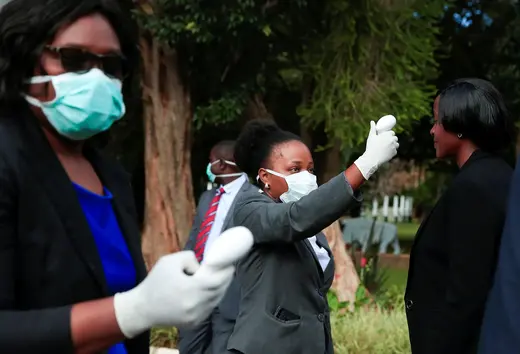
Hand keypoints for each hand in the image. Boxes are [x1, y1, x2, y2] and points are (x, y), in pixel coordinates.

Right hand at [113, 251, 234, 337]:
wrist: (142, 308)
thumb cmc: (155, 282)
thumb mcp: (170, 260)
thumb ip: (190, 258)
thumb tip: (202, 266)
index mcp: (190, 288)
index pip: (217, 280)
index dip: (225, 271)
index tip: (228, 263)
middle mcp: (195, 305)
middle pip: (219, 290)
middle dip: (224, 279)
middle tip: (226, 268)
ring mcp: (196, 317)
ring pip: (215, 300)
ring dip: (219, 289)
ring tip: (217, 278)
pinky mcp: (194, 323)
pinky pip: (209, 308)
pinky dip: (211, 299)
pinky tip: (207, 291)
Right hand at [354, 120, 398, 179]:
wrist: (372, 158)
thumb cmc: (371, 146)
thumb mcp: (371, 136)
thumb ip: (373, 128)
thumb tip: (372, 121)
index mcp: (387, 135)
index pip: (392, 132)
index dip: (389, 134)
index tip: (386, 136)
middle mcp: (392, 140)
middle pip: (395, 138)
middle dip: (392, 139)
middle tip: (387, 142)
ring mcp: (394, 147)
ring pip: (396, 144)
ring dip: (393, 145)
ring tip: (387, 147)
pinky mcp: (394, 153)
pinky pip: (395, 151)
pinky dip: (392, 151)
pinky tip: (387, 152)